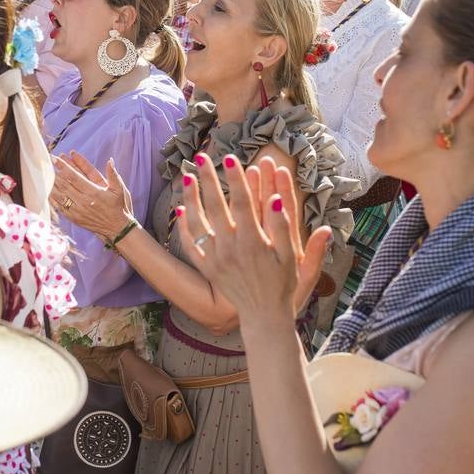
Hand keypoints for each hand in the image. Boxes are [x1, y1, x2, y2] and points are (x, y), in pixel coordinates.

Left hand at [51, 152, 134, 240]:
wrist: (116, 228)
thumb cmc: (117, 206)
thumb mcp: (119, 190)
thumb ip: (113, 174)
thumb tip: (110, 160)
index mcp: (93, 193)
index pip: (74, 177)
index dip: (63, 167)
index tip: (55, 158)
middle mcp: (84, 202)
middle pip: (64, 185)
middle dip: (54, 173)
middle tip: (45, 163)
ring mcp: (77, 211)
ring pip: (59, 196)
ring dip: (51, 185)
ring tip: (43, 174)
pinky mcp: (74, 218)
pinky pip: (59, 207)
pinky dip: (52, 199)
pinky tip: (47, 191)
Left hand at [177, 155, 330, 323]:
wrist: (264, 316)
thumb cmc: (283, 285)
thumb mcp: (292, 258)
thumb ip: (285, 228)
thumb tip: (278, 200)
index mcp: (254, 243)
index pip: (243, 204)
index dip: (237, 180)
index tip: (232, 158)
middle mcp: (230, 249)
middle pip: (216, 207)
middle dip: (209, 179)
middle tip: (203, 157)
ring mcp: (215, 259)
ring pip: (198, 223)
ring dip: (191, 198)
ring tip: (188, 176)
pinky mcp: (207, 268)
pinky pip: (190, 245)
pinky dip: (184, 227)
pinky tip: (181, 209)